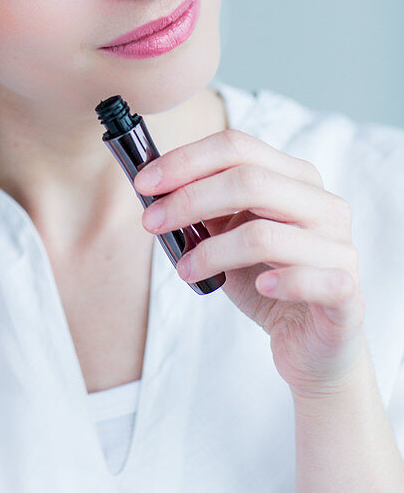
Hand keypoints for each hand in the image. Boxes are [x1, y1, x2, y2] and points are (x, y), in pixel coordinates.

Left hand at [134, 129, 366, 395]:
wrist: (311, 345)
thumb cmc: (265, 281)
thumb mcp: (227, 237)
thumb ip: (201, 208)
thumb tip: (150, 185)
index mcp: (296, 179)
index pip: (238, 147)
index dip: (186, 160)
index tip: (144, 183)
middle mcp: (324, 205)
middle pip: (250, 181)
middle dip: (189, 199)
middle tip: (151, 222)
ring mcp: (340, 247)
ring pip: (265, 235)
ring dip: (211, 252)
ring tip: (185, 270)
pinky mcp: (347, 292)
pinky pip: (309, 278)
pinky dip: (278, 282)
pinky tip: (256, 287)